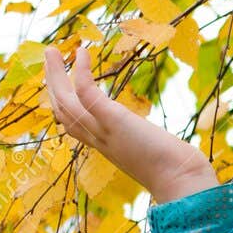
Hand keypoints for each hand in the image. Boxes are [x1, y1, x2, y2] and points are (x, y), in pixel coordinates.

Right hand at [43, 43, 217, 203]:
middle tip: (50, 58)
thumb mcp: (157, 157)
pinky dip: (81, 71)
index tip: (59, 87)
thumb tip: (170, 146)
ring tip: (51, 50)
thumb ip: (151, 148)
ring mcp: (103, 131)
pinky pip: (87, 93)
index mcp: (107, 149)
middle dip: (53, 84)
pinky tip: (82, 52)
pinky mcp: (113, 120)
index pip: (73, 128)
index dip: (62, 108)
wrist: (182, 182)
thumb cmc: (179, 173)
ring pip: (65, 101)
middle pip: (63, 112)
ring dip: (55, 74)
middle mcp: (99, 141)